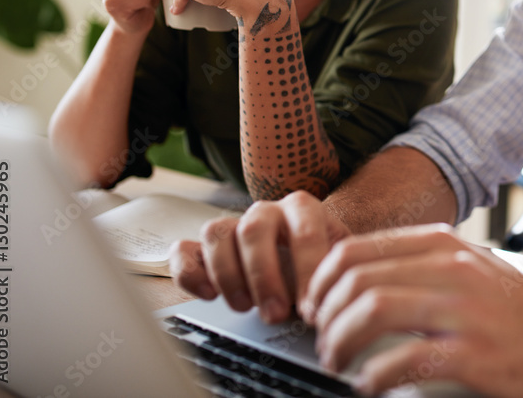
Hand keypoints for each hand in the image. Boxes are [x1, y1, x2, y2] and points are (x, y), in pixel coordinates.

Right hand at [170, 191, 351, 323]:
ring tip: (245, 307)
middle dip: (264, 276)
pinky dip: (190, 272)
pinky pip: (185, 249)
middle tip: (275, 314)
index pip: (304, 231)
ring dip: (228, 275)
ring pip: (216, 233)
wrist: (303, 263)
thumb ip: (337, 274)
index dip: (307, 270)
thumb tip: (335, 298)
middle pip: (254, 229)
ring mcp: (234, 225)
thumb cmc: (321, 265)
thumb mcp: (337, 265)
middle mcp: (265, 211)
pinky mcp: (206, 248)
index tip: (311, 308)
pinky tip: (208, 295)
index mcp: (302, 209)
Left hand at [308, 225, 522, 396]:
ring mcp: (464, 310)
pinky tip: (368, 385)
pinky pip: (402, 362)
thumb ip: (424, 264)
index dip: (323, 281)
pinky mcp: (474, 355)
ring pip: (372, 311)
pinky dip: (372, 376)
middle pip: (357, 280)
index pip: (357, 250)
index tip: (316, 306)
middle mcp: (452, 269)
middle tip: (321, 340)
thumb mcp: (474, 266)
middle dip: (325, 316)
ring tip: (335, 362)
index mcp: (445, 246)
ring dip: (340, 342)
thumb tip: (362, 280)